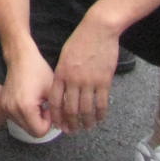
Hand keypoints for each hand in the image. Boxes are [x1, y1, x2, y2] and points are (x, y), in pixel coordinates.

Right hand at [1, 52, 56, 138]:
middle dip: (41, 122)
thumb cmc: (38, 71)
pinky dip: (26, 115)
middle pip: (31, 132)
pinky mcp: (3, 105)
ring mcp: (5, 108)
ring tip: (37, 102)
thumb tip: (67, 127)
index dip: (48, 122)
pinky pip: (18, 119)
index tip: (49, 107)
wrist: (20, 57)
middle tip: (44, 105)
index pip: (40, 132)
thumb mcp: (52, 91)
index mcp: (25, 107)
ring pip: (25, 127)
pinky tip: (29, 101)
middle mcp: (12, 110)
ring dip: (33, 119)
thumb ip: (60, 112)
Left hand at [47, 19, 118, 133]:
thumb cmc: (80, 41)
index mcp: (61, 73)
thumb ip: (63, 73)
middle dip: (71, 123)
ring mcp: (89, 81)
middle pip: (70, 109)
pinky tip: (99, 119)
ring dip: (86, 122)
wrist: (98, 30)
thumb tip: (63, 90)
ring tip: (87, 128)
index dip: (56, 115)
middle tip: (72, 131)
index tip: (58, 124)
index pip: (56, 101)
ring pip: (86, 109)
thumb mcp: (65, 56)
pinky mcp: (104, 81)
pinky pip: (101, 103)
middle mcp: (73, 80)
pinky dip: (100, 114)